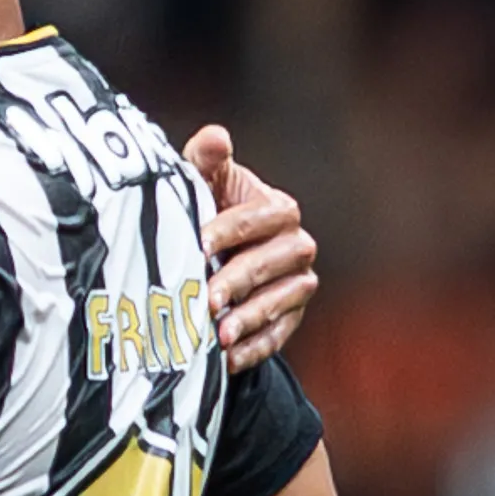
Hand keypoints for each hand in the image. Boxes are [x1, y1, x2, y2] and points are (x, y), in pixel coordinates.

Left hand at [185, 126, 318, 371]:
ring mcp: (298, 282)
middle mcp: (296, 244)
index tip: (196, 242)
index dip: (229, 229)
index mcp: (277, 208)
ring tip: (217, 335)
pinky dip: (253, 347)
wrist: (211, 256)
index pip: (260, 217)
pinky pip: (280, 334)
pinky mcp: (291, 315)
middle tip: (205, 298)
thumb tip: (216, 136)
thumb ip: (205, 161)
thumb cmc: (203, 210)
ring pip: (282, 300)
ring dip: (249, 318)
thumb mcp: (200, 183)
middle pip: (274, 261)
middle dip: (238, 280)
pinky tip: (226, 359)